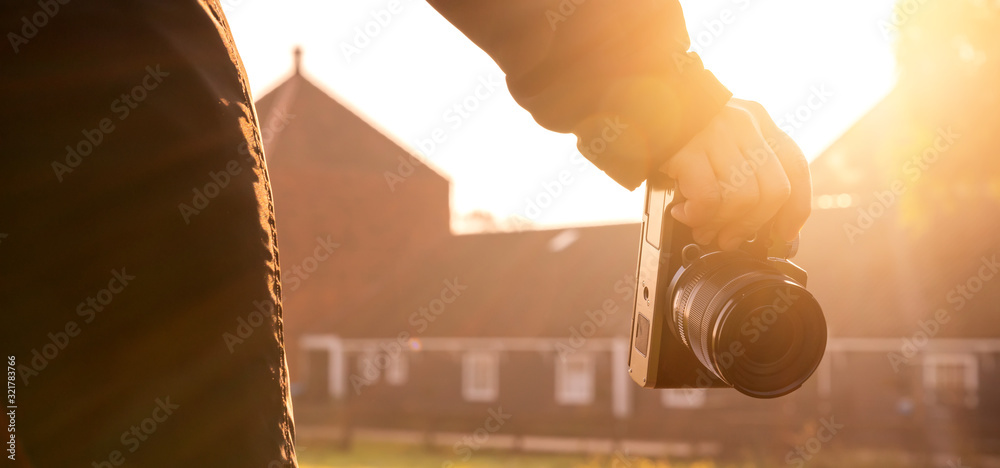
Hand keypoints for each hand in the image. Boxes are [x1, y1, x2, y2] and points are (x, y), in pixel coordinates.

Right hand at [660, 98, 811, 249]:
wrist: (637, 101)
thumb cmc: (677, 127)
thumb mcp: (721, 136)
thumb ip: (743, 164)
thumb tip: (758, 220)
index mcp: (758, 120)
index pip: (795, 167)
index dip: (797, 207)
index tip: (785, 233)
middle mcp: (745, 124)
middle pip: (774, 190)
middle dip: (753, 225)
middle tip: (732, 239)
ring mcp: (718, 134)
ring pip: (744, 199)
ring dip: (723, 225)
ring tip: (704, 229)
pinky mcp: (689, 149)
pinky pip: (709, 199)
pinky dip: (698, 216)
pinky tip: (684, 213)